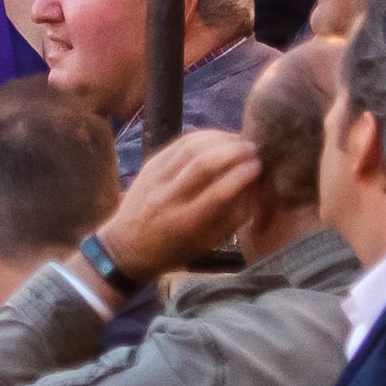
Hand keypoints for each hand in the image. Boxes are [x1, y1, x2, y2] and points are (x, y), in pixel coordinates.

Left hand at [99, 126, 259, 279]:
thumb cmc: (175, 249)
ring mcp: (156, 179)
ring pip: (190, 148)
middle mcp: (169, 198)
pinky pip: (178, 144)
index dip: (243, 175)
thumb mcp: (209, 243)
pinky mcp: (149, 165)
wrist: (127, 246)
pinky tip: (218, 138)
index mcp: (187, 222)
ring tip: (239, 140)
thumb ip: (234, 215)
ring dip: (220, 138)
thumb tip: (255, 185)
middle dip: (234, 151)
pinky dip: (202, 136)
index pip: (220, 192)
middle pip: (205, 164)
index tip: (258, 167)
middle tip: (253, 149)